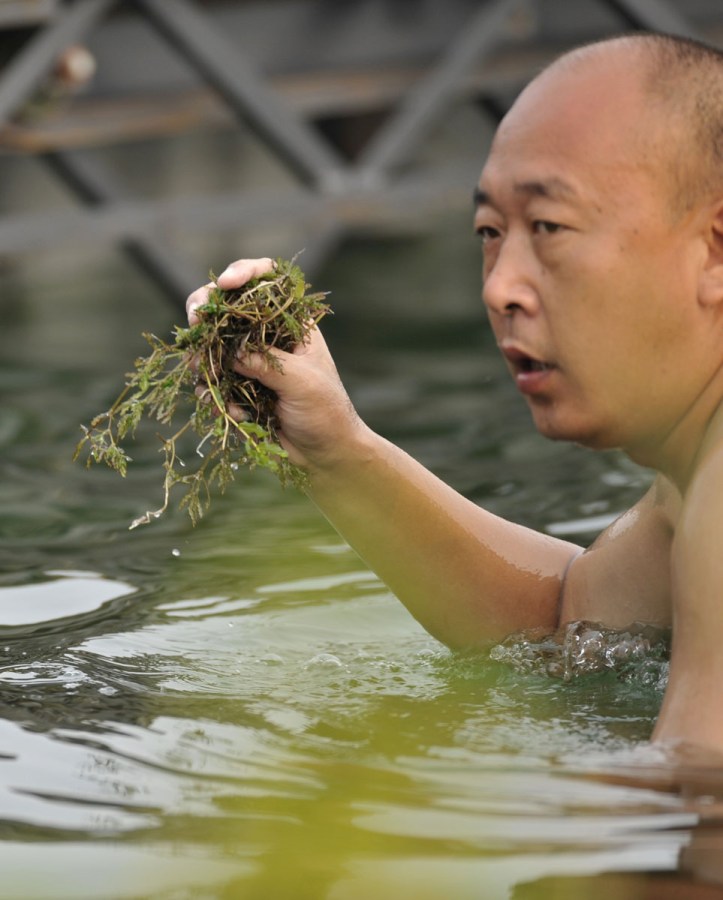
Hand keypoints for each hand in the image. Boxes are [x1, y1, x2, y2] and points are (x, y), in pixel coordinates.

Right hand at [186, 258, 365, 472]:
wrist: (325, 454)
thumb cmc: (327, 412)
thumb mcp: (302, 381)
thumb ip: (266, 362)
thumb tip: (231, 352)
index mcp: (293, 322)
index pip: (267, 280)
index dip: (243, 272)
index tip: (225, 284)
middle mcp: (268, 335)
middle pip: (227, 306)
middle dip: (206, 311)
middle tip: (194, 324)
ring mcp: (250, 360)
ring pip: (212, 344)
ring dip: (203, 358)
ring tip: (203, 376)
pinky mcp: (238, 386)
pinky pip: (212, 380)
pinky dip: (212, 393)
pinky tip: (228, 411)